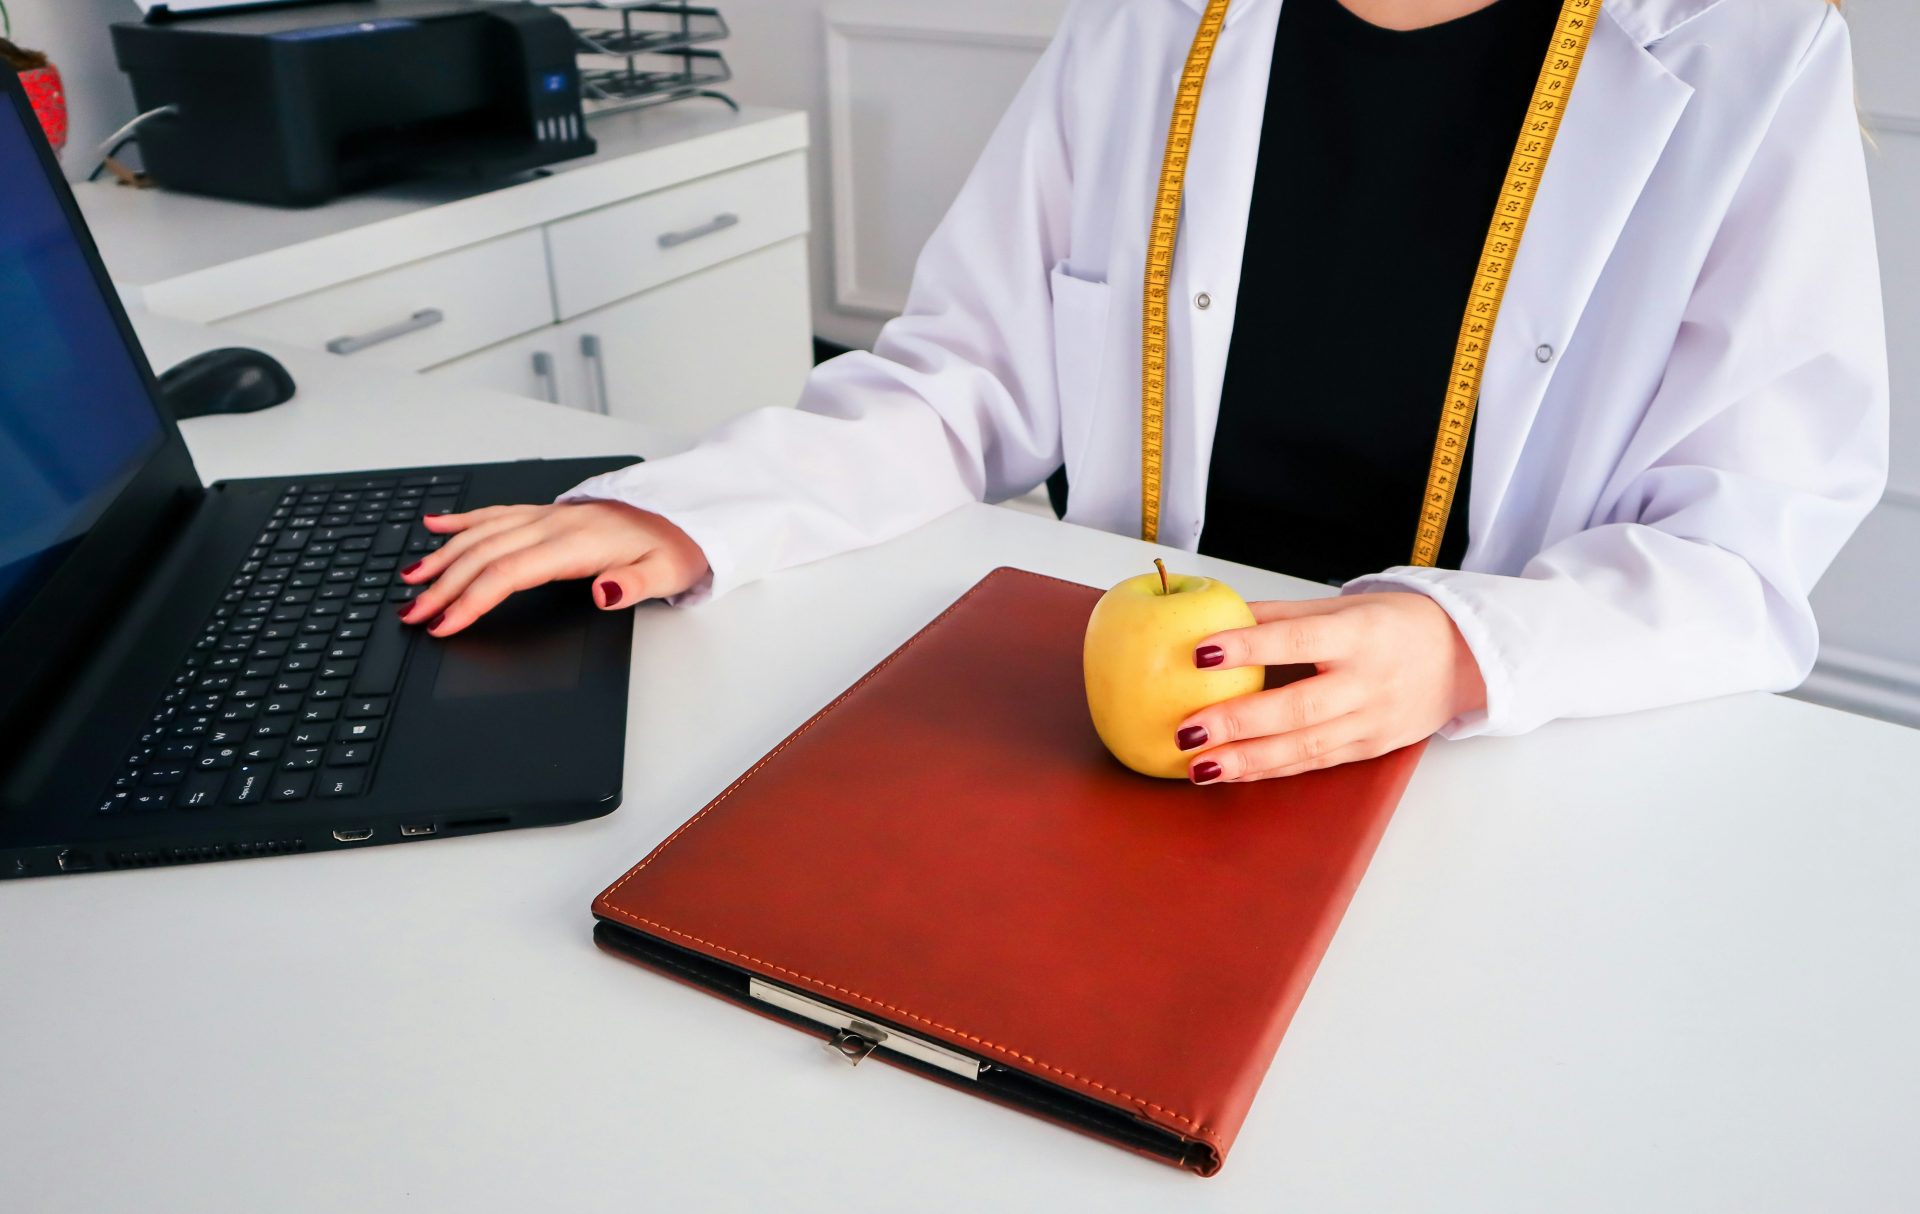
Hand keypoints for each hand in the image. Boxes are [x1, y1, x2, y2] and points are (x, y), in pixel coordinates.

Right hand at [396, 501, 708, 636]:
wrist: (685, 514)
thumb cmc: (673, 548)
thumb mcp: (665, 574)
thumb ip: (633, 585)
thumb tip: (603, 591)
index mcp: (576, 544)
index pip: (509, 573)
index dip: (472, 599)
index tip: (445, 623)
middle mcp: (554, 525)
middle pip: (484, 555)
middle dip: (443, 586)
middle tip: (413, 613)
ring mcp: (548, 516)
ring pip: (482, 534)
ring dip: (442, 557)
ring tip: (410, 580)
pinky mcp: (548, 514)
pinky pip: (496, 514)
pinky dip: (462, 521)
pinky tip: (435, 526)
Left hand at [1175, 592, 1485, 782]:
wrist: (1463, 659)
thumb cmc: (1394, 624)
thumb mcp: (1343, 606)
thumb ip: (1281, 616)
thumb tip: (1216, 615)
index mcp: (1360, 634)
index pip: (1298, 640)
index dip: (1250, 648)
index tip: (1201, 652)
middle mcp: (1367, 682)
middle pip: (1298, 708)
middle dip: (1238, 723)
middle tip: (1186, 730)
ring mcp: (1371, 721)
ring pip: (1304, 747)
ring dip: (1247, 761)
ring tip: (1198, 767)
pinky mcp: (1369, 750)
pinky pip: (1314, 763)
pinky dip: (1271, 771)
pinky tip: (1233, 774)